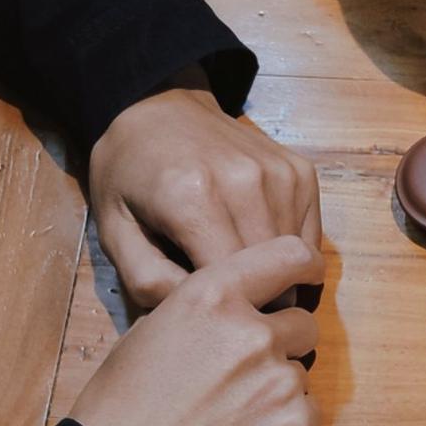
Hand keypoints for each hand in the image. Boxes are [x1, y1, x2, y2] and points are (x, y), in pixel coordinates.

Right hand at [69, 235, 323, 425]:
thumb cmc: (122, 408)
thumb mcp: (152, 331)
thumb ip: (206, 313)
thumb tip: (238, 312)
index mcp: (212, 296)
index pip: (288, 255)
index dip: (303, 266)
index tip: (307, 274)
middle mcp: (253, 331)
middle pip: (302, 324)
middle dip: (283, 346)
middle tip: (243, 378)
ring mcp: (279, 380)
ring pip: (301, 374)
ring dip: (278, 391)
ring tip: (231, 419)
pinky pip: (309, 416)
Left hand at [90, 72, 321, 307]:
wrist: (158, 107)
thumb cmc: (130, 174)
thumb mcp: (115, 231)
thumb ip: (149, 282)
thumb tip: (203, 319)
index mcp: (193, 199)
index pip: (233, 284)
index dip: (225, 312)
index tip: (209, 317)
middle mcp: (245, 182)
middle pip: (272, 275)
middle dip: (255, 299)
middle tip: (228, 303)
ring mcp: (280, 174)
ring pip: (297, 260)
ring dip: (276, 276)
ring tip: (241, 271)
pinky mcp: (300, 172)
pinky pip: (310, 237)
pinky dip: (289, 252)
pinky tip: (257, 244)